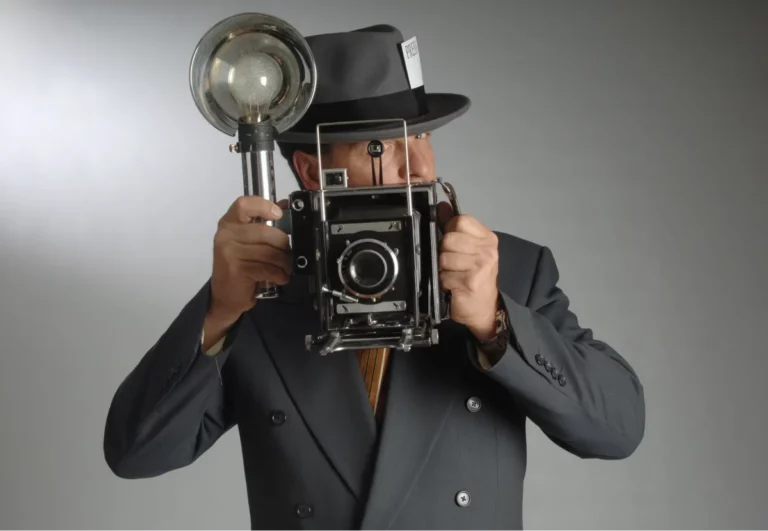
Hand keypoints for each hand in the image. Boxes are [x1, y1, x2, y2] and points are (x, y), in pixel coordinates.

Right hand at [208, 196, 291, 321]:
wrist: (225, 295)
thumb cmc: (240, 265)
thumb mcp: (249, 241)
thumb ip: (264, 223)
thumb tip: (285, 205)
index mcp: (230, 223)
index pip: (244, 205)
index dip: (264, 206)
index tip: (278, 214)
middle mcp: (227, 234)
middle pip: (266, 232)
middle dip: (283, 245)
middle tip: (287, 254)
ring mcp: (230, 252)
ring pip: (270, 251)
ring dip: (283, 262)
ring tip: (284, 268)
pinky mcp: (236, 269)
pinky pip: (267, 268)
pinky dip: (279, 274)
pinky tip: (280, 277)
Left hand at [437, 201, 499, 340]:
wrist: (485, 309)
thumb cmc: (476, 277)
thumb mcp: (468, 249)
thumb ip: (454, 227)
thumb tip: (442, 206)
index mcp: (487, 238)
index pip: (460, 220)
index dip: (450, 231)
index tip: (454, 245)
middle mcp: (487, 249)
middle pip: (448, 239)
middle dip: (444, 253)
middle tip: (454, 265)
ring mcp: (480, 265)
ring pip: (444, 258)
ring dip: (444, 270)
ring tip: (454, 275)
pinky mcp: (470, 281)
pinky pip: (444, 275)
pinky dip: (445, 283)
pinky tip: (454, 286)